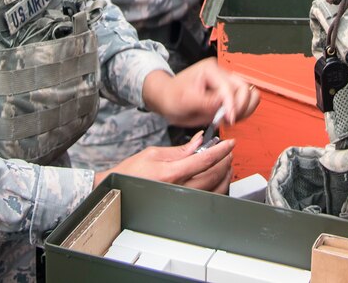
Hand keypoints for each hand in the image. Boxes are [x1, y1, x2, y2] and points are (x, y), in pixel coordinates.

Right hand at [94, 132, 233, 192]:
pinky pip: (207, 199)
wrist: (117, 190)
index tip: (230, 143)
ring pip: (214, 189)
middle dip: (225, 160)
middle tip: (228, 150)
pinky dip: (218, 188)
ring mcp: (181, 199)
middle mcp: (178, 189)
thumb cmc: (131, 172)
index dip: (221, 150)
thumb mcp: (154, 153)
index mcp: (170, 173)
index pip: (204, 160)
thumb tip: (199, 140)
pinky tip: (218, 178)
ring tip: (226, 162)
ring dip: (224, 174)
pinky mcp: (181, 205)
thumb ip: (180, 149)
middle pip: (213, 174)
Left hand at [141, 58, 259, 127]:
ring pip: (249, 93)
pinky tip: (228, 118)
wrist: (167, 97)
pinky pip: (244, 101)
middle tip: (228, 120)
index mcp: (210, 70)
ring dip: (244, 109)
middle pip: (245, 88)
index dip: (231, 105)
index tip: (229, 120)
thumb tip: (225, 107)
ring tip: (228, 119)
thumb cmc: (172, 96)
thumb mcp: (184, 100)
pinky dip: (242, 111)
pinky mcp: (228, 92)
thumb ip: (206, 103)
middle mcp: (221, 73)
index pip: (229, 87)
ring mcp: (226, 82)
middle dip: (240, 107)